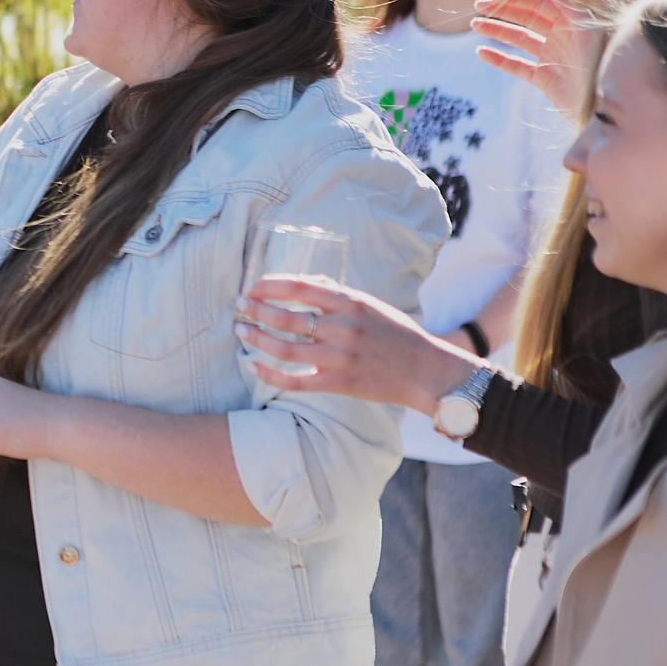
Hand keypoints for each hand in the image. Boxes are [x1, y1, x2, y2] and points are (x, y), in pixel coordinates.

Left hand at [235, 276, 479, 413]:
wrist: (427, 370)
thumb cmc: (396, 335)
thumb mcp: (371, 305)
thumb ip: (337, 295)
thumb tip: (301, 282)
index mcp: (352, 303)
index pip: (300, 287)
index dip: (269, 286)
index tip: (251, 287)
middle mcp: (344, 328)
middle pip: (287, 318)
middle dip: (256, 311)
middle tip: (240, 308)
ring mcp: (341, 357)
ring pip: (285, 349)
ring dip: (257, 339)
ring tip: (241, 331)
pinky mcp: (340, 383)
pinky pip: (295, 380)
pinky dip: (270, 375)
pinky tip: (253, 367)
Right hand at [474, 0, 595, 121]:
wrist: (603, 106)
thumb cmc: (600, 66)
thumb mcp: (586, 32)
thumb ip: (568, 6)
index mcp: (571, 23)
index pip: (539, 3)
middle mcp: (560, 37)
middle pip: (526, 18)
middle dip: (502, 10)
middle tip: (478, 5)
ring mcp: (550, 57)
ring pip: (518, 39)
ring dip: (496, 30)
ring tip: (475, 24)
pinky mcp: (543, 78)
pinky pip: (516, 65)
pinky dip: (498, 59)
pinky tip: (481, 52)